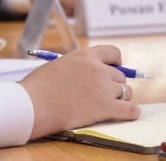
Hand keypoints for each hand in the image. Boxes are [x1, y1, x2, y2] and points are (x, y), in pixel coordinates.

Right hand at [20, 45, 140, 138]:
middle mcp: (98, 69)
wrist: (34, 105)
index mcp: (85, 55)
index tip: (114, 67)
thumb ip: (76, 66)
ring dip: (121, 98)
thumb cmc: (39, 87)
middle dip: (114, 84)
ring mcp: (104, 88)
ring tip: (110, 104)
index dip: (116, 61)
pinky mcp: (107, 108)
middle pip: (120, 76)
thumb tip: (86, 74)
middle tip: (104, 93)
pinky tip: (127, 113)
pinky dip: (131, 112)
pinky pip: (131, 109)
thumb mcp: (58, 65)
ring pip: (126, 92)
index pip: (113, 52)